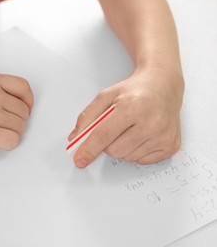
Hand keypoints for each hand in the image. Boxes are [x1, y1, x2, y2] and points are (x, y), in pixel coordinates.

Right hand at [0, 72, 33, 150]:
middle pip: (23, 111)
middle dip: (16, 120)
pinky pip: (13, 141)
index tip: (25, 108)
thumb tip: (12, 105)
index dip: (28, 101)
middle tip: (3, 125)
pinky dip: (7, 144)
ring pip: (19, 127)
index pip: (23, 87)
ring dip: (10, 133)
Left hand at [68, 67, 183, 167]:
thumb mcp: (106, 96)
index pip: (103, 135)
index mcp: (132, 107)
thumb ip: (87, 117)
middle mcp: (151, 122)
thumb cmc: (134, 91)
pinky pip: (141, 161)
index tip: (79, 160)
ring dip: (122, 147)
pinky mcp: (170, 146)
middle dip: (108, 143)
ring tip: (131, 129)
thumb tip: (75, 139)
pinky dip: (136, 151)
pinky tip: (142, 135)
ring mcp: (163, 136)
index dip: (88, 149)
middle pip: (114, 150)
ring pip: (127, 157)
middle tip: (116, 128)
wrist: (163, 85)